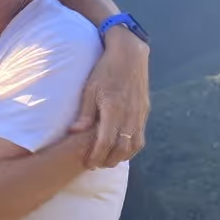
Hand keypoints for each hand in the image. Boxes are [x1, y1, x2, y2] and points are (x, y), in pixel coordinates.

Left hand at [68, 29, 149, 167]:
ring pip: (135, 146)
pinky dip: (132, 147)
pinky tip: (122, 148)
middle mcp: (130, 115)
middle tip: (96, 165)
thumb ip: (85, 113)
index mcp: (114, 109)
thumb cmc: (105, 70)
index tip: (88, 164)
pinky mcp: (145, 111)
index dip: (96, 156)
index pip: (105, 142)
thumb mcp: (90, 89)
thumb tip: (74, 132)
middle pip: (122, 149)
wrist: (129, 55)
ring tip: (108, 160)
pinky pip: (141, 136)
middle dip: (108, 161)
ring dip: (122, 157)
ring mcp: (140, 114)